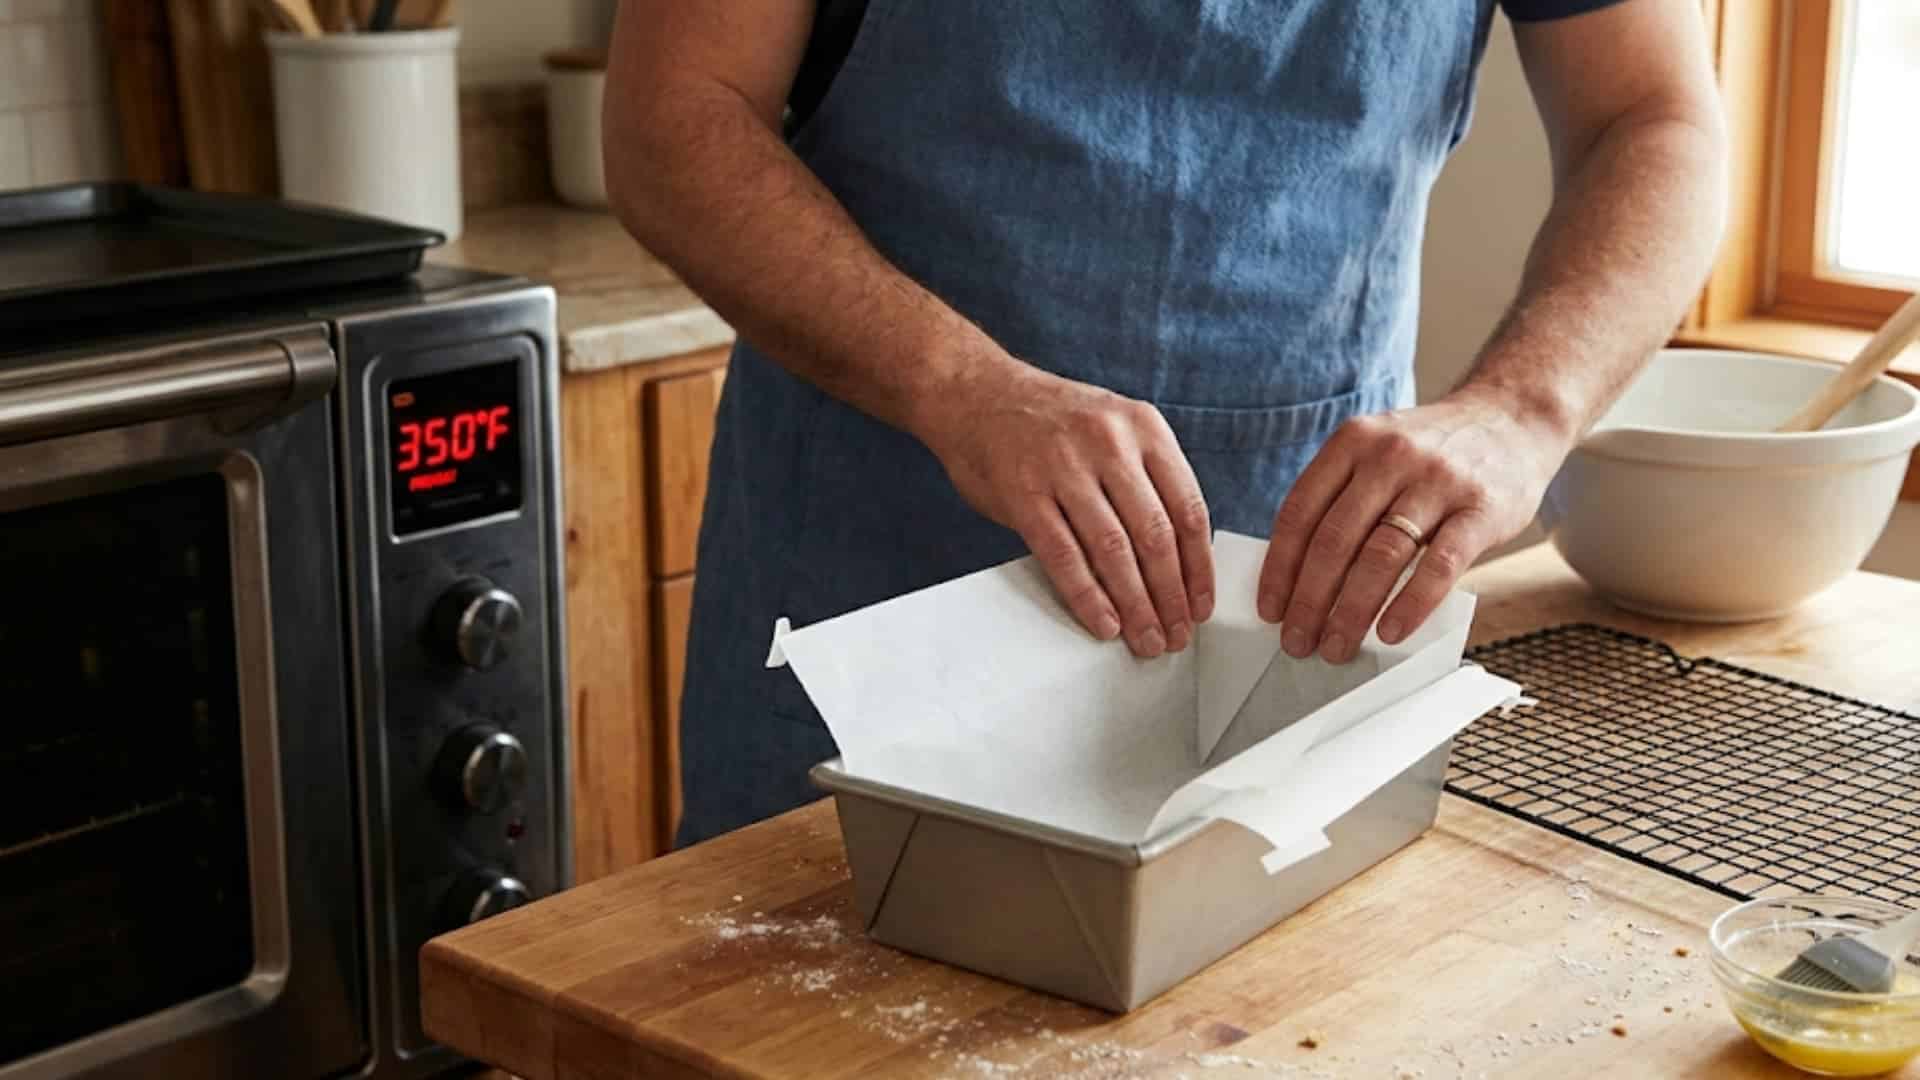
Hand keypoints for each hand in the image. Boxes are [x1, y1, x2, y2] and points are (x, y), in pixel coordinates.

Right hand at [920, 361, 1213, 657]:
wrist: (975, 392)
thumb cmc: (1048, 421)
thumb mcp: (1112, 427)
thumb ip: (1144, 478)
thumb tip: (1174, 556)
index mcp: (1144, 427)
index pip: (1189, 509)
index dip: (1199, 568)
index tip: (1200, 605)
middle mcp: (1109, 443)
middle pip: (1156, 536)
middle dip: (1170, 597)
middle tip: (1176, 634)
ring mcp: (1064, 468)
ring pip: (1115, 551)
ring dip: (1136, 605)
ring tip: (1145, 638)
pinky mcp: (1024, 493)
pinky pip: (1064, 556)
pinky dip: (1088, 596)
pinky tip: (1104, 622)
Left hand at [1256, 389, 1570, 662]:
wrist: (1513, 418)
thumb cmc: (1434, 451)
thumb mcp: (1378, 452)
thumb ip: (1342, 498)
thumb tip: (1298, 576)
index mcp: (1353, 442)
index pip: (1300, 513)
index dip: (1279, 568)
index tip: (1269, 610)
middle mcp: (1390, 456)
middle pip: (1334, 540)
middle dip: (1309, 601)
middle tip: (1297, 641)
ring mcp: (1437, 481)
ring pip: (1380, 556)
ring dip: (1351, 611)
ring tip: (1335, 646)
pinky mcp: (1481, 509)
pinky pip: (1438, 566)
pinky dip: (1410, 604)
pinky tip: (1390, 631)